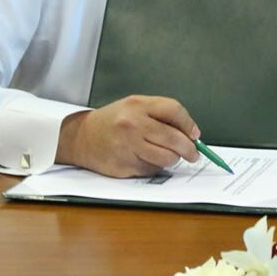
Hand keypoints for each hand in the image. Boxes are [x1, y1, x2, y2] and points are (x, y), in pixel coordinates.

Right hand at [55, 95, 199, 176]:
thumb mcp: (135, 106)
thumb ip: (161, 114)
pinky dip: (156, 167)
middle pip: (173, 138)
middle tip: (193, 154)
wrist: (81, 138)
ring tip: (169, 156)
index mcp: (138, 105)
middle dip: (189, 149)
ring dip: (172, 160)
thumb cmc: (113, 121)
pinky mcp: (124, 165)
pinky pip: (151, 170)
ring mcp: (127, 146)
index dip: (189, 124)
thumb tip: (190, 133)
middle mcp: (132, 124)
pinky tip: (148, 160)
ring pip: (166, 158)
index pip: (174, 110)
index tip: (195, 134)